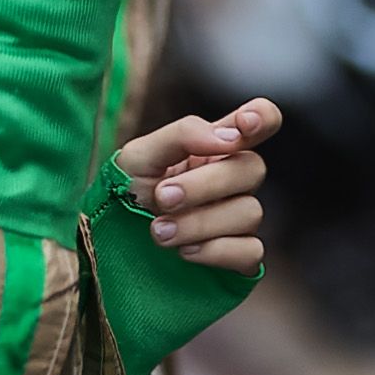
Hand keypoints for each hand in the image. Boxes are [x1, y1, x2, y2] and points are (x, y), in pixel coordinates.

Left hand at [117, 98, 282, 270]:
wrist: (111, 244)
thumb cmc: (128, 192)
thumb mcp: (139, 155)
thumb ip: (183, 135)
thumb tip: (229, 137)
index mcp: (214, 146)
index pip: (260, 120)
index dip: (262, 117)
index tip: (243, 125)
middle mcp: (234, 180)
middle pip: (252, 168)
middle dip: (204, 184)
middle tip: (162, 197)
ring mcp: (239, 219)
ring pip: (250, 212)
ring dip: (199, 223)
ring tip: (159, 231)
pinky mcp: (240, 257)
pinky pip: (250, 251)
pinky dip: (214, 252)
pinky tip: (184, 252)